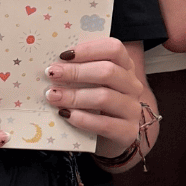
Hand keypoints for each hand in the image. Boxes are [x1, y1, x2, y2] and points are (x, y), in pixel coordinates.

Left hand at [44, 38, 144, 158]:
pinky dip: (82, 118)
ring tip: (53, 96)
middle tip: (52, 74)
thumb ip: (82, 70)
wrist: (116, 137)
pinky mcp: (128, 131)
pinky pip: (103, 123)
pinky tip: (65, 115)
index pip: (114, 49)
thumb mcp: (96, 83)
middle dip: (76, 72)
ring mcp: (132, 109)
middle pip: (108, 71)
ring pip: (104, 97)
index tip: (64, 55)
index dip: (89, 49)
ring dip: (74, 95)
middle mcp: (132, 85)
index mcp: (126, 67)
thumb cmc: (99, 105)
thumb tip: (55, 63)